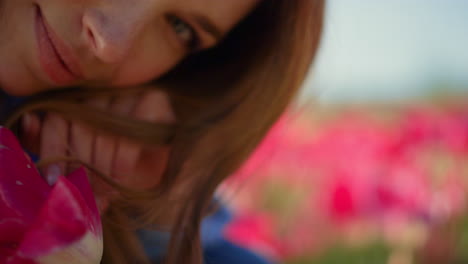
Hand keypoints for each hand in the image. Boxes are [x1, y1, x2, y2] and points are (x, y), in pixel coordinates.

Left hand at [21, 89, 175, 211]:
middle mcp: (104, 91)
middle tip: (84, 193)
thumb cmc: (118, 165)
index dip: (52, 149)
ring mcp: (131, 92)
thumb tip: (28, 121)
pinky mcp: (155, 101)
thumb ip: (55, 147)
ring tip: (103, 191)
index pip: (58, 118)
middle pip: (81, 124)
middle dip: (81, 165)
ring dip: (102, 167)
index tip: (52, 180)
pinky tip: (121, 178)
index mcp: (82, 101)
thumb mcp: (83, 160)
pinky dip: (124, 160)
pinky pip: (133, 131)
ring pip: (105, 129)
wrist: (158, 170)